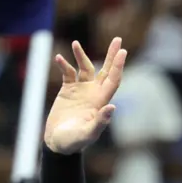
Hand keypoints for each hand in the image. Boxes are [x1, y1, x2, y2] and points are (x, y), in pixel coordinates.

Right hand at [44, 37, 127, 154]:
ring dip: (80, 56)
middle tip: (118, 39)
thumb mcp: (88, 133)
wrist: (58, 143)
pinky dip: (63, 65)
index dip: (118, 66)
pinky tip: (58, 59)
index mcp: (101, 101)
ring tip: (75, 44)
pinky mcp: (67, 90)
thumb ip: (100, 122)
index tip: (123, 51)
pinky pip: (67, 73)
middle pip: (106, 70)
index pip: (113, 80)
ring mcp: (81, 90)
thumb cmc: (74, 142)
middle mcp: (93, 93)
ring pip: (85, 68)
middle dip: (112, 55)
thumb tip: (111, 108)